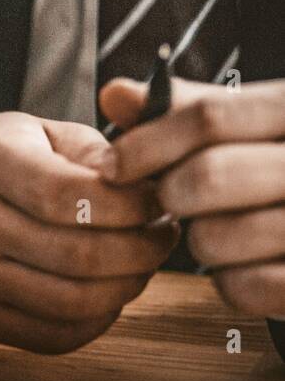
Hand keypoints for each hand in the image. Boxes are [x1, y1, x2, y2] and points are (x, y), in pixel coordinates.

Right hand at [0, 113, 177, 352]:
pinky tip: (107, 290)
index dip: (129, 206)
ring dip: (126, 287)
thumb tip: (147, 190)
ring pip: (71, 302)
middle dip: (140, 251)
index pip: (66, 195)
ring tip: (141, 263)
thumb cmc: (9, 160)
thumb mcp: (49, 133)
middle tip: (162, 236)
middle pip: (76, 256)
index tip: (158, 202)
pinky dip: (97, 319)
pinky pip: (55, 335)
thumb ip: (100, 154)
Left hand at [100, 77, 284, 316]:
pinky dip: (230, 280)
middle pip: (208, 176)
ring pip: (216, 236)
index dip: (147, 142)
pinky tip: (246, 263)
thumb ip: (186, 109)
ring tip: (221, 229)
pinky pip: (242, 285)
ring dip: (200, 239)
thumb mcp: (248, 127)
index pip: (210, 116)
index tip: (111, 165)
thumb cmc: (278, 171)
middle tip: (173, 200)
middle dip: (171, 193)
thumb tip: (115, 94)